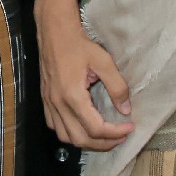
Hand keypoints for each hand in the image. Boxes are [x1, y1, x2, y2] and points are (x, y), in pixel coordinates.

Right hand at [34, 0, 133, 150]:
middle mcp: (58, 104)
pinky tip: (83, 126)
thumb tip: (126, 110)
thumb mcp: (104, 62)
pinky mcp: (46, 100)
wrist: (54, 32)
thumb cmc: (78, 44)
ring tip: (104, 136)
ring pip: (66, 137)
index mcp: (72, 96)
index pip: (96, 128)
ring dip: (87, 142)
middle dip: (103, 143)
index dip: (115, 133)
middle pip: (81, 139)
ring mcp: (49, 104)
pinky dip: (71, 133)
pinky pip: (56, 127)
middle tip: (120, 136)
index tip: (129, 127)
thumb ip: (117, 87)